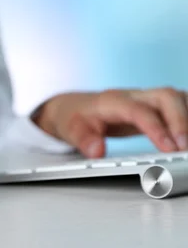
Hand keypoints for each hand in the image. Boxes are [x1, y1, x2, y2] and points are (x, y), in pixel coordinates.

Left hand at [33, 88, 187, 157]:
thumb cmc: (74, 117)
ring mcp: (146, 98)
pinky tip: (187, 136)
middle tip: (185, 148)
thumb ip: (83, 141)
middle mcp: (133, 95)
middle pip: (166, 97)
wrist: (73, 106)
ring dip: (187, 119)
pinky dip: (187, 117)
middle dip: (181, 121)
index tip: (170, 148)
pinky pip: (178, 105)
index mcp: (113, 101)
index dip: (157, 128)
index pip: (140, 111)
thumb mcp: (70, 130)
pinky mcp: (154, 106)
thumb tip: (97, 151)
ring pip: (176, 98)